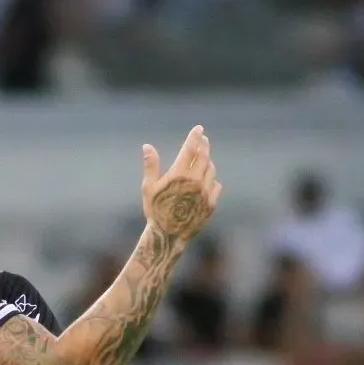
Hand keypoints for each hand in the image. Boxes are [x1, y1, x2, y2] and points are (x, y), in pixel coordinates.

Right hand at [141, 126, 221, 241]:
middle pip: (204, 156)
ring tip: (203, 158)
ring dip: (207, 161)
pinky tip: (207, 180)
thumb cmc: (155, 210)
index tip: (198, 128)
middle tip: (203, 139)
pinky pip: (215, 186)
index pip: (190, 149)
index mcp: (179, 174)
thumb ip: (151, 165)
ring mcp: (205, 193)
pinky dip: (211, 179)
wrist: (168, 235)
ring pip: (211, 170)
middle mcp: (195, 181)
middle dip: (203, 145)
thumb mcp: (149, 188)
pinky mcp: (211, 204)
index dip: (195, 137)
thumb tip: (147, 146)